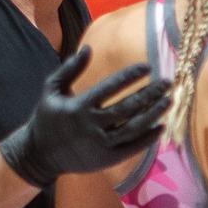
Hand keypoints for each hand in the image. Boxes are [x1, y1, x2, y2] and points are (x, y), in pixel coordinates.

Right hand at [0, 50, 171, 190]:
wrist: (39, 155)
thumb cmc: (47, 118)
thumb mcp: (51, 89)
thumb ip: (70, 68)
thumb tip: (88, 48)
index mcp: (79, 105)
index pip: (110, 87)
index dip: (130, 76)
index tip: (147, 67)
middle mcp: (92, 125)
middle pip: (127, 107)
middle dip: (149, 94)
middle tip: (167, 83)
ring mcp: (101, 144)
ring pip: (133, 128)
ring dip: (153, 114)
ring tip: (168, 101)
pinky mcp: (107, 159)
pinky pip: (132, 148)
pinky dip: (148, 139)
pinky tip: (161, 127)